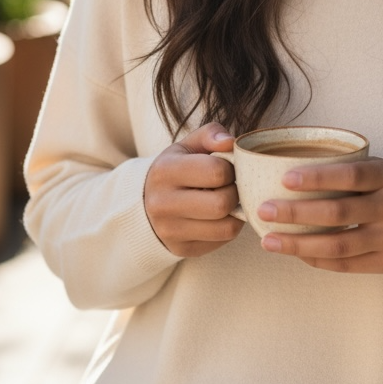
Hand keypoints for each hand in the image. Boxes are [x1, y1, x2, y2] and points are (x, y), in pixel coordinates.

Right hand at [144, 122, 242, 257]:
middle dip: (235, 193)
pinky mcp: (181, 249)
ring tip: (228, 201)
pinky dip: (228, 227)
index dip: (231, 169)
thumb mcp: (188, 145)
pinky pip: (222, 241)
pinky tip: (220, 216)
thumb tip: (230, 142)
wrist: (146, 202)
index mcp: (165, 171)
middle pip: (221, 203)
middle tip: (231, 187)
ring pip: (226, 227)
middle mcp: (162, 203)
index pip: (216, 172)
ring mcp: (170, 230)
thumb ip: (210, 134)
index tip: (227, 169)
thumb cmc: (177, 168)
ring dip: (236, 213)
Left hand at [257, 157, 382, 273]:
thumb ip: (349, 171)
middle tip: (264, 210)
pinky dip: (317, 259)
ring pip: (338, 245)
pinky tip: (295, 252)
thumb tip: (292, 172)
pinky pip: (346, 265)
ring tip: (268, 240)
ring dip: (298, 243)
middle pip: (337, 213)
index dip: (317, 177)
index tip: (285, 179)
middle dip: (296, 213)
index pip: (350, 176)